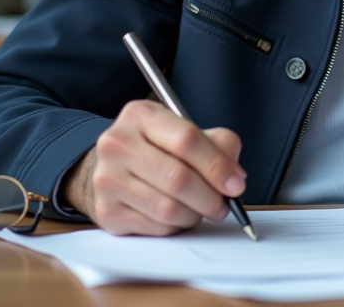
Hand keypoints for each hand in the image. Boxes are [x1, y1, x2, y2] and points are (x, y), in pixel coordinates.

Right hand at [63, 100, 245, 235]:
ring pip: (167, 208)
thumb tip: (234, 178)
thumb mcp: (187, 131)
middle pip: (177, 178)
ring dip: (194, 215)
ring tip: (199, 208)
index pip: (186, 140)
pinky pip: (155, 228)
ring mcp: (107, 179)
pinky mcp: (107, 211)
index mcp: (140, 115)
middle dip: (210, 198)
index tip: (236, 184)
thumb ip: (218, 144)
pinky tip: (177, 215)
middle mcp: (117, 144)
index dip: (217, 166)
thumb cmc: (158, 148)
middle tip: (224, 205)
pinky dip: (176, 227)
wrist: (115, 165)